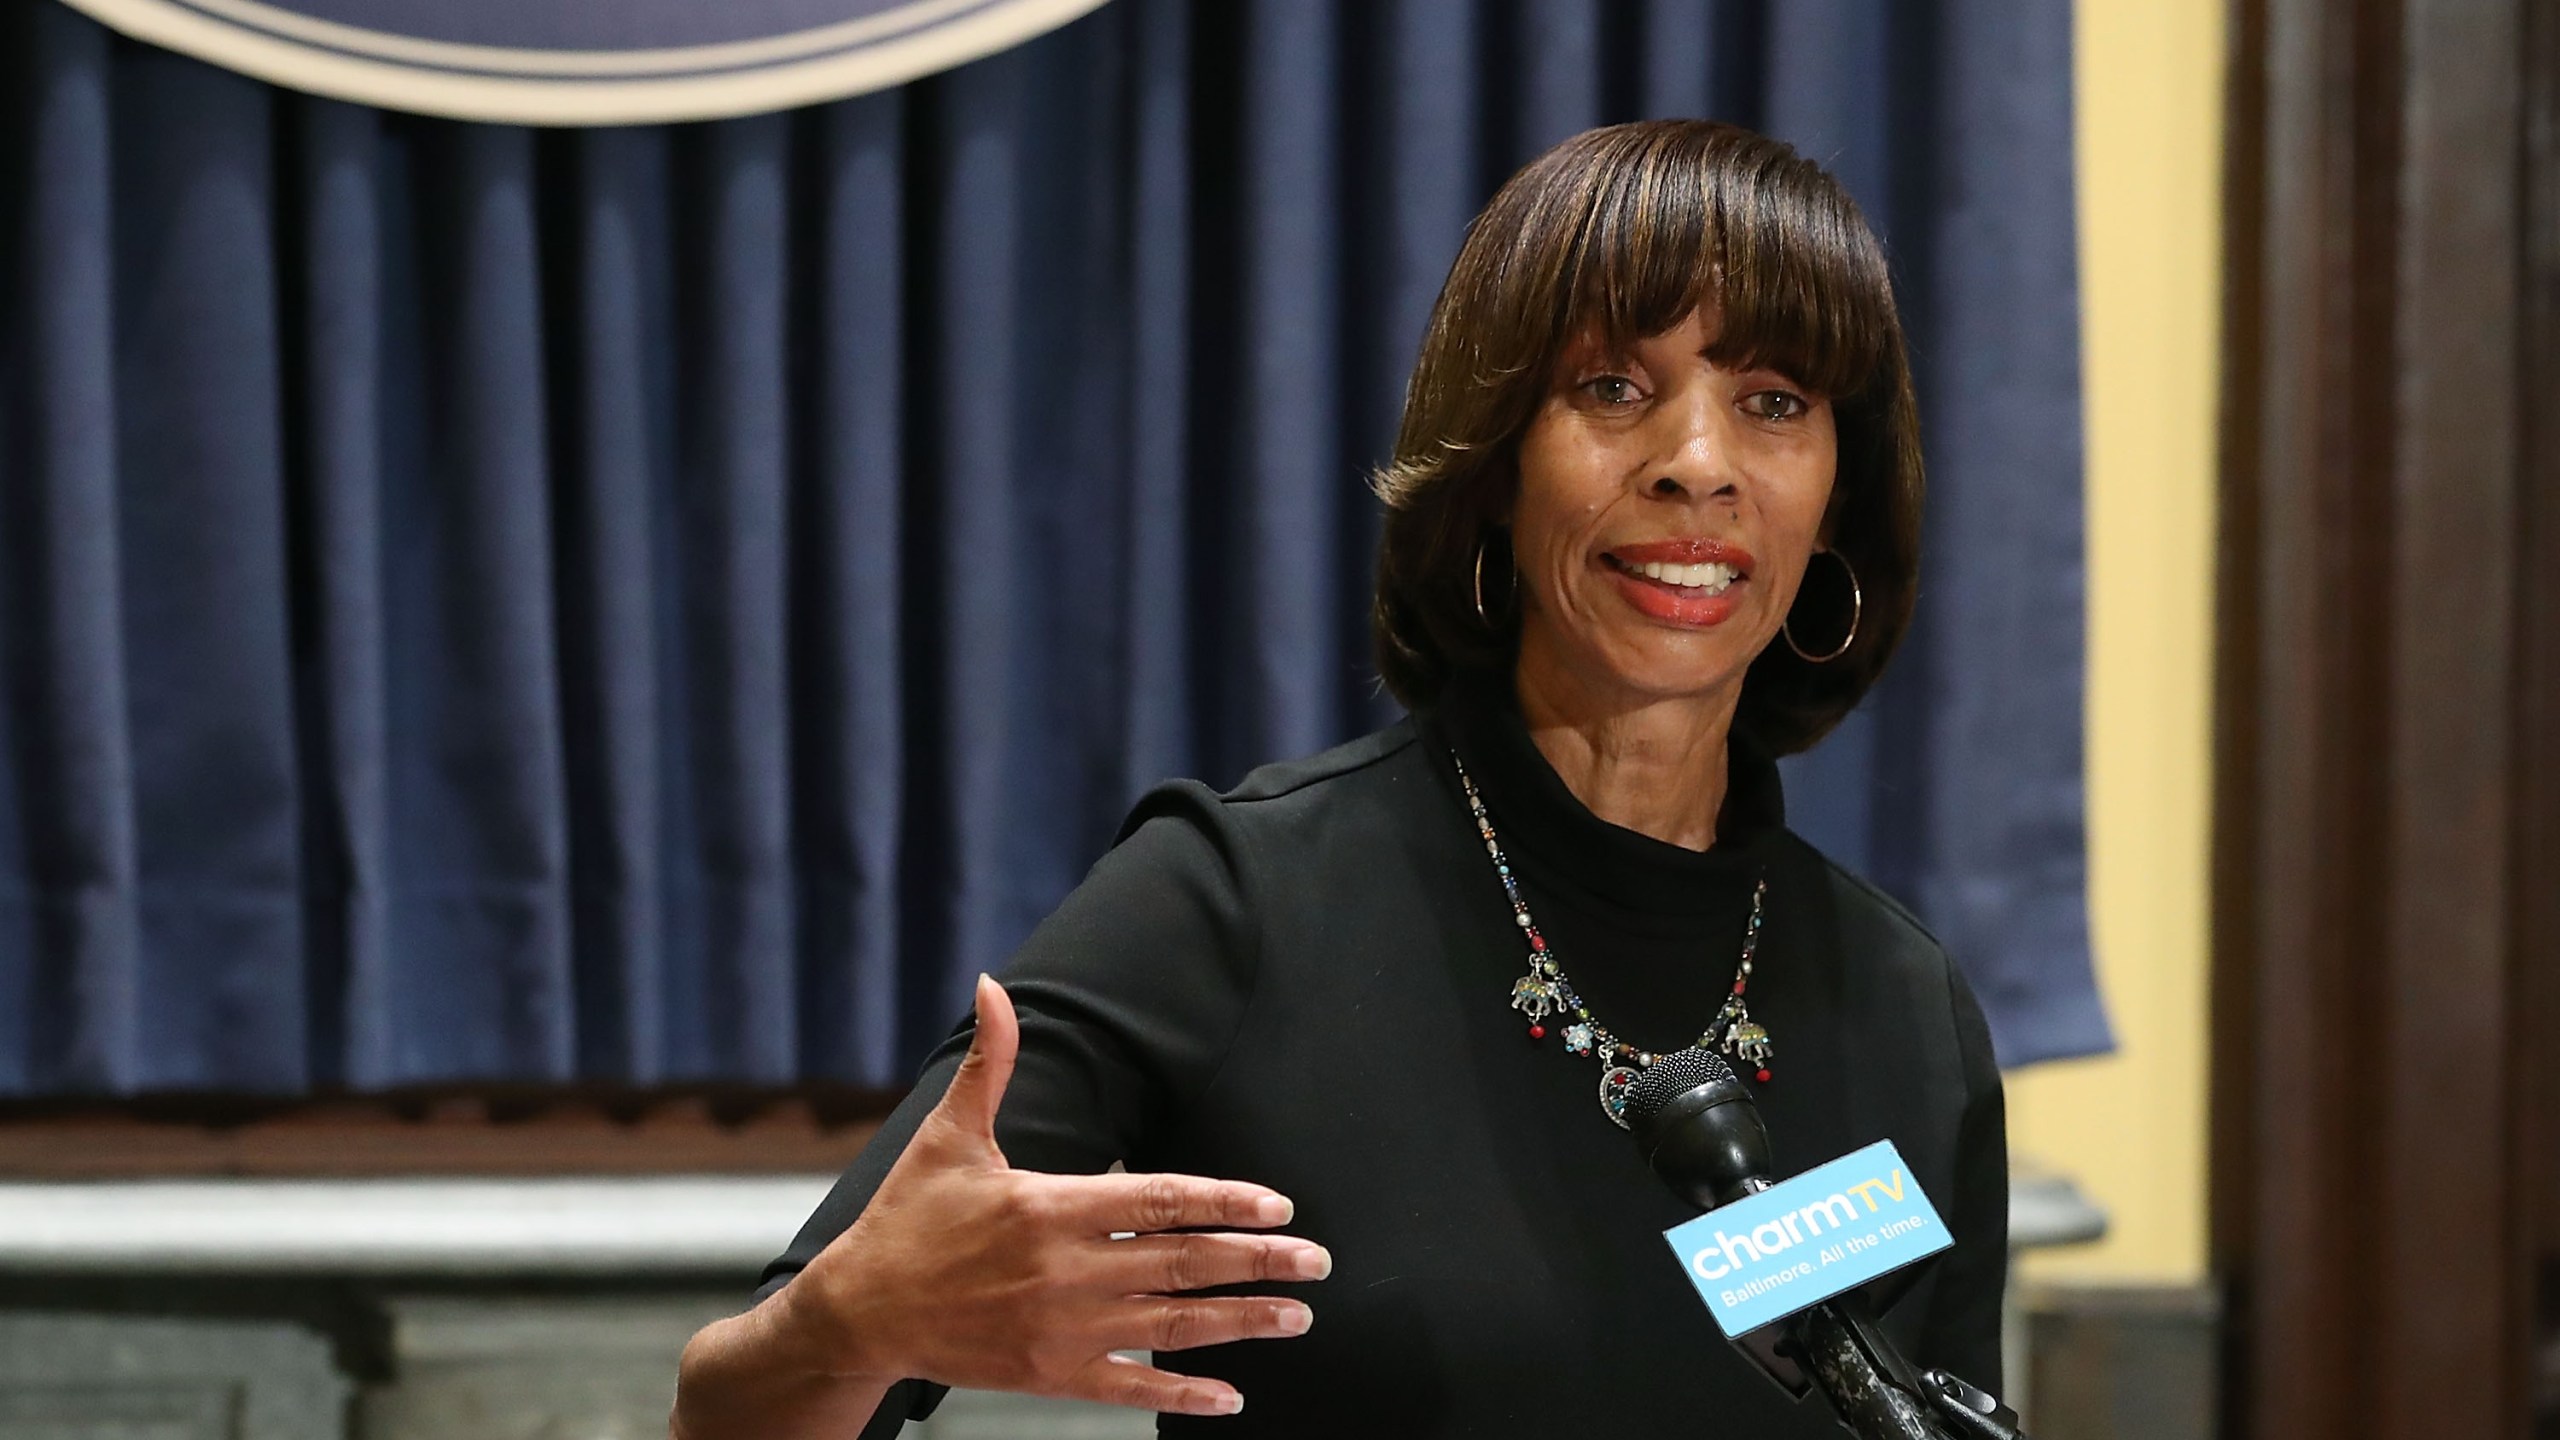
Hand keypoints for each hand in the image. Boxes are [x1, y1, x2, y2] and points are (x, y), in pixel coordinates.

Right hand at [780, 975, 1326, 1417]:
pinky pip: (1130, 1386)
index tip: (1278, 1203)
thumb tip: (992, 987)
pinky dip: (1183, 1392)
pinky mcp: (1049, 1373)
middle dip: (1257, 1262)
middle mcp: (1064, 1270)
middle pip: (1182, 1263)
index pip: (1158, 1199)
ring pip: (1170, 1326)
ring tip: (1297, 1317)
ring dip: (1240, 1323)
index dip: (1224, 1200)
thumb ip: (991, 1063)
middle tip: (1316, 1260)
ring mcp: (1061, 1328)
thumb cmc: (908, 1219)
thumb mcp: (948, 1135)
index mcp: (1048, 1206)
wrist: (860, 1311)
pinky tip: (1230, 1395)